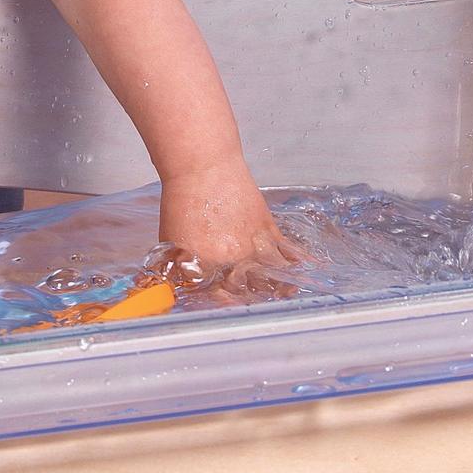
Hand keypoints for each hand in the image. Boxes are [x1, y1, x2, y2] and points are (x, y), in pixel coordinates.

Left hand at [161, 163, 299, 291]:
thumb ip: (179, 266)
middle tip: (254, 300)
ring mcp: (254, 244)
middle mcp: (234, 259)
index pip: (219, 298)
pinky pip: (286, 252)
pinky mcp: (268, 228)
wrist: (203, 168)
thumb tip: (184, 284)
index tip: (227, 303)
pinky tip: (300, 270)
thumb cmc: (183, 200)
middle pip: (249, 291)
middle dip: (252, 297)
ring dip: (279, 287)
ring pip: (272, 275)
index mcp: (208, 265)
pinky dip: (294, 263)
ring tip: (283, 293)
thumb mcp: (171, 240)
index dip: (224, 303)